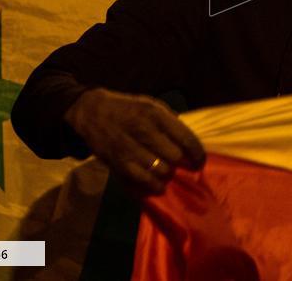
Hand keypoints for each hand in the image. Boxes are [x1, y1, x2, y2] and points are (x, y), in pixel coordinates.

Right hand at [64, 87, 204, 195]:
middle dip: (181, 164)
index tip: (199, 161)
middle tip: (180, 165)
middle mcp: (143, 131)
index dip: (197, 154)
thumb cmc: (128, 109)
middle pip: (174, 157)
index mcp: (156, 114)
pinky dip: (151, 186)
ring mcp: (129, 149)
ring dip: (166, 175)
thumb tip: (189, 143)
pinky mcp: (117, 163)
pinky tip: (156, 184)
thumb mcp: (152, 105)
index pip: (186, 138)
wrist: (92, 113)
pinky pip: (141, 181)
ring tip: (167, 174)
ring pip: (160, 172)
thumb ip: (171, 122)